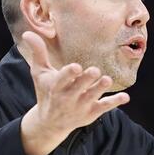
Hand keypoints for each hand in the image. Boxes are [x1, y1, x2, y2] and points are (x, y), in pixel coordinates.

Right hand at [19, 32, 129, 154]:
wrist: (50, 123)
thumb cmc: (46, 91)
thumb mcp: (40, 73)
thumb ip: (38, 53)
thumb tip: (28, 31)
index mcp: (56, 86)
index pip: (62, 79)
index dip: (69, 74)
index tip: (76, 67)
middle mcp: (68, 97)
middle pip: (79, 88)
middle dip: (86, 80)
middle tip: (94, 70)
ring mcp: (81, 106)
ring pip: (92, 97)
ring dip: (100, 89)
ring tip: (107, 79)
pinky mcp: (91, 113)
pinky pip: (104, 107)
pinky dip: (115, 102)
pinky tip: (125, 97)